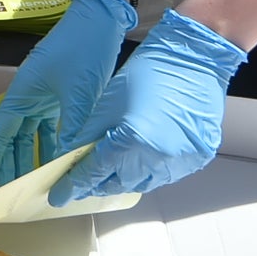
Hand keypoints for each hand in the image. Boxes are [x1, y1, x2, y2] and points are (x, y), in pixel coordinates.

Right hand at [0, 0, 134, 194]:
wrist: (101, 20)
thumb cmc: (83, 50)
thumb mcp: (79, 94)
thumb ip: (72, 130)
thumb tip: (68, 164)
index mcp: (23, 94)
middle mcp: (28, 97)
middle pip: (12, 139)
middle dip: (8, 166)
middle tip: (6, 196)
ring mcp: (44, 97)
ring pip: (31, 135)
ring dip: (30, 159)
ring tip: (31, 187)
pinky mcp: (60, 97)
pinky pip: (50, 128)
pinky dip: (51, 146)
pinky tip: (57, 163)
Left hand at [49, 9, 246, 205]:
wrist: (192, 60)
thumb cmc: (149, 72)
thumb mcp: (107, 103)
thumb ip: (87, 137)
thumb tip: (70, 158)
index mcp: (130, 141)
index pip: (93, 173)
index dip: (73, 185)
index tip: (59, 195)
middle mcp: (157, 159)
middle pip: (118, 183)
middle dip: (98, 183)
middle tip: (84, 180)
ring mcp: (180, 161)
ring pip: (143, 183)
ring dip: (125, 178)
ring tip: (113, 169)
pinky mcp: (197, 159)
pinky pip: (167, 175)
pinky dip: (150, 170)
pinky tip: (142, 158)